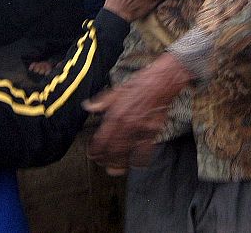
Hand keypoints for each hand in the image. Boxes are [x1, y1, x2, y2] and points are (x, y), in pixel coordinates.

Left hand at [83, 52, 189, 173]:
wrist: (162, 81)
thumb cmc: (140, 83)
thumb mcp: (117, 90)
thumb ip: (102, 101)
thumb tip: (88, 107)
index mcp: (115, 114)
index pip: (101, 139)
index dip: (95, 150)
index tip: (92, 155)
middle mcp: (126, 124)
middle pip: (111, 150)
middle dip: (105, 160)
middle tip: (101, 164)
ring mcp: (139, 130)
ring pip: (126, 154)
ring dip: (119, 164)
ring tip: (114, 169)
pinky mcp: (153, 132)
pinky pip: (145, 152)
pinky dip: (140, 162)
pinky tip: (136, 165)